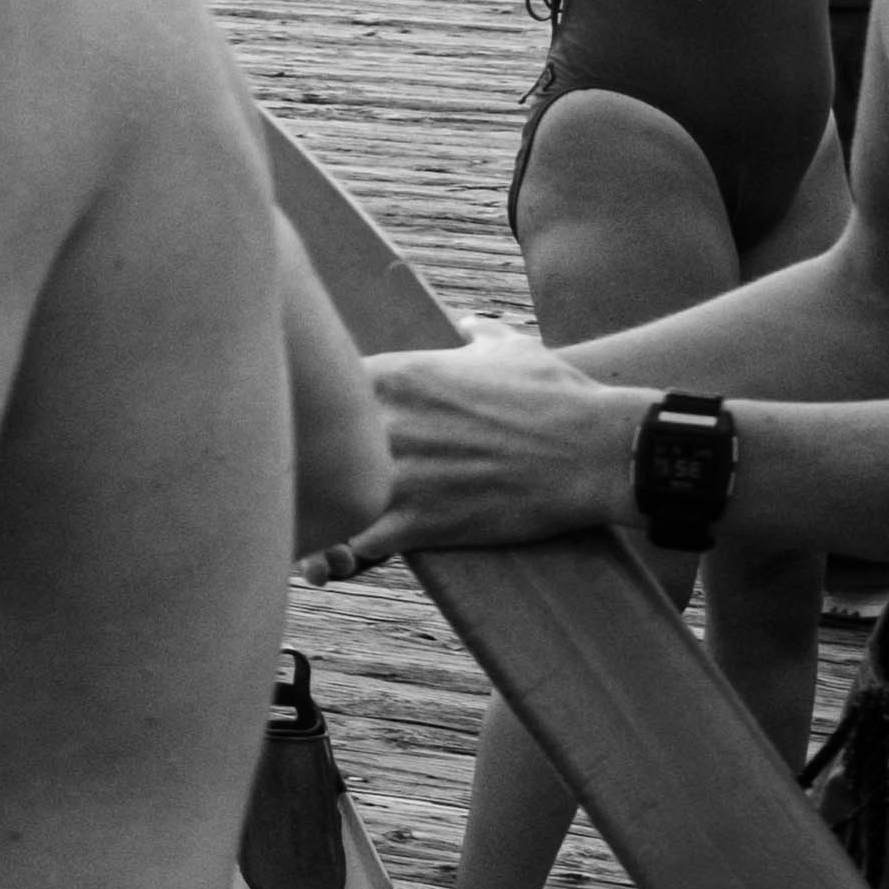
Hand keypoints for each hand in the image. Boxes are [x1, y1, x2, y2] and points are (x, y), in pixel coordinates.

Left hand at [315, 324, 641, 577]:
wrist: (599, 449)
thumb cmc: (558, 396)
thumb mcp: (514, 350)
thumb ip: (480, 336)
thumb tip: (471, 323)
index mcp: (394, 375)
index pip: (315, 386)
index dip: (309, 412)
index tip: (313, 429)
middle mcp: (384, 421)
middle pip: (301, 439)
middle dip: (294, 461)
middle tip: (290, 481)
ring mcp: (398, 473)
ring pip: (318, 497)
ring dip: (304, 514)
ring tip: (295, 528)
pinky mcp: (418, 521)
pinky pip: (353, 544)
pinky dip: (334, 556)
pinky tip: (322, 565)